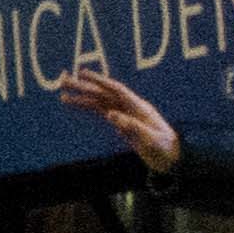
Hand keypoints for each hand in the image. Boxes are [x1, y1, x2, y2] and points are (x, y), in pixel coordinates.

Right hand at [57, 69, 178, 169]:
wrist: (171, 158)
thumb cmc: (164, 148)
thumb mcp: (150, 140)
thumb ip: (132, 127)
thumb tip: (110, 114)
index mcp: (139, 108)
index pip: (116, 90)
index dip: (100, 81)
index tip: (83, 74)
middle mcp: (130, 107)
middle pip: (104, 93)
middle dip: (84, 86)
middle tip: (64, 81)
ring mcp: (124, 114)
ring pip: (99, 102)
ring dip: (82, 97)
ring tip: (62, 95)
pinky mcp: (120, 122)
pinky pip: (100, 111)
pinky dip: (87, 107)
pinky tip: (75, 104)